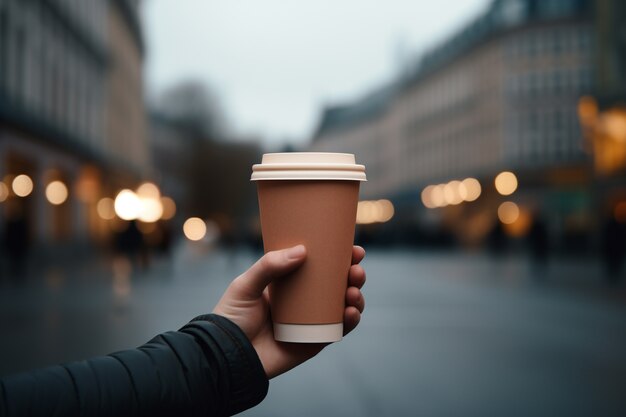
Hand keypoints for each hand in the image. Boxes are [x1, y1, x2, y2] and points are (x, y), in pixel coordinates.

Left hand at [213, 245, 365, 378]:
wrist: (227, 356)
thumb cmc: (231, 318)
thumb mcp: (246, 284)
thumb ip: (269, 266)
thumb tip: (302, 250)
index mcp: (289, 283)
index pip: (320, 266)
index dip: (340, 258)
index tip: (354, 250)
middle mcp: (304, 301)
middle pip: (337, 285)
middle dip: (353, 276)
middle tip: (356, 270)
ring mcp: (311, 321)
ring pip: (343, 306)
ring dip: (356, 297)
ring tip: (353, 292)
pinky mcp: (313, 342)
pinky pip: (338, 331)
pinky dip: (350, 321)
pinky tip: (351, 312)